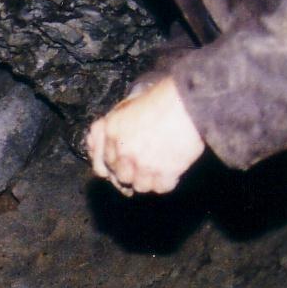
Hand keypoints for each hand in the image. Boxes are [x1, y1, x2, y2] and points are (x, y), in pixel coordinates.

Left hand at [86, 77, 204, 194]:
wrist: (189, 103)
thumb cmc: (162, 99)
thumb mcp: (127, 106)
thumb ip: (111, 127)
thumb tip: (97, 145)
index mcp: (111, 131)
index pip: (101, 163)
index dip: (112, 169)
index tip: (122, 170)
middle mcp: (123, 149)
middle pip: (121, 177)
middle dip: (132, 174)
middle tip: (146, 168)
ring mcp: (142, 163)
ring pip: (140, 186)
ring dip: (149, 180)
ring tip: (160, 167)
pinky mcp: (164, 172)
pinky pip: (161, 188)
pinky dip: (167, 182)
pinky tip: (172, 170)